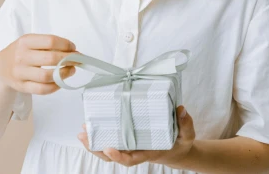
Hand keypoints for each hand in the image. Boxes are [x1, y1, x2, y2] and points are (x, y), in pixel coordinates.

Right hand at [0, 34, 77, 94]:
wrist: (1, 67)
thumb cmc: (21, 53)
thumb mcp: (30, 42)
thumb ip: (48, 44)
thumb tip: (72, 51)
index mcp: (25, 41)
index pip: (50, 41)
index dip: (66, 45)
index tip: (73, 48)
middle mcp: (21, 56)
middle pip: (51, 58)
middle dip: (69, 59)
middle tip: (77, 60)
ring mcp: (20, 73)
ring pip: (47, 76)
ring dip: (64, 74)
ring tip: (71, 70)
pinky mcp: (22, 86)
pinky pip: (42, 89)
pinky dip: (55, 86)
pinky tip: (61, 81)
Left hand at [77, 105, 195, 167]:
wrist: (176, 149)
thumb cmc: (180, 142)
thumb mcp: (187, 135)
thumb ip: (185, 124)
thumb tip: (181, 109)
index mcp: (148, 152)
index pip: (131, 159)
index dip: (119, 156)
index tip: (109, 148)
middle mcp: (136, 150)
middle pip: (112, 155)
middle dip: (96, 148)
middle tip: (84, 135)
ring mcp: (130, 145)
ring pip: (107, 149)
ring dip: (93, 141)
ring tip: (82, 131)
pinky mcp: (127, 137)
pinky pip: (111, 138)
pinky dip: (99, 134)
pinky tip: (89, 126)